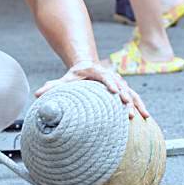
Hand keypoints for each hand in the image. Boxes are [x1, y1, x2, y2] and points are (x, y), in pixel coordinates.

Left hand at [35, 60, 149, 118]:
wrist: (87, 67)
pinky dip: (140, 106)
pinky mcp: (124, 91)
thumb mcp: (65, 80)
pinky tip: (146, 118)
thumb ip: (52, 87)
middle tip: (128, 108)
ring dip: (137, 104)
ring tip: (142, 116)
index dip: (111, 83)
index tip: (115, 91)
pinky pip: (135, 98)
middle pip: (121, 86)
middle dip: (126, 97)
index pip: (106, 76)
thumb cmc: (75, 76)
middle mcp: (111, 76)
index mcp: (97, 71)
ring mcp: (119, 83)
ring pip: (131, 93)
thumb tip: (37, 94)